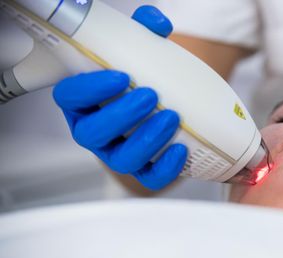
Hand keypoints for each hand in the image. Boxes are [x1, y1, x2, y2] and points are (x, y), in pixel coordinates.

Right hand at [53, 6, 185, 189]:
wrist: (166, 103)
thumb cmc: (144, 78)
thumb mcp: (140, 53)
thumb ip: (144, 34)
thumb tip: (157, 24)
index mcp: (84, 101)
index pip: (69, 97)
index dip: (89, 89)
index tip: (120, 76)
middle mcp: (95, 131)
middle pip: (92, 133)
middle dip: (120, 115)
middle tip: (150, 95)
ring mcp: (117, 153)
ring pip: (121, 159)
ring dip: (145, 140)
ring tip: (171, 117)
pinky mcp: (143, 169)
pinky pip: (149, 178)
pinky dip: (165, 168)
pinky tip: (181, 150)